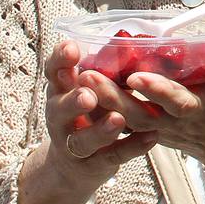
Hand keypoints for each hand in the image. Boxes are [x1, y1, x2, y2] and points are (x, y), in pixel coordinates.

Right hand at [43, 39, 157, 183]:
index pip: (53, 73)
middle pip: (60, 110)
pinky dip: (132, 147)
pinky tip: (151, 137)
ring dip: (101, 130)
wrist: (71, 166)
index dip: (60, 61)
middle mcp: (60, 118)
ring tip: (118, 119)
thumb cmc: (83, 114)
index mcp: (59, 92)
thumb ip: (95, 69)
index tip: (74, 48)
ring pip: (84, 140)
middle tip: (89, 95)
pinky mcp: (94, 165)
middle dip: (74, 102)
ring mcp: (74, 145)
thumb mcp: (82, 88)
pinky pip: (113, 157)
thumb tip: (129, 37)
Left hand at [79, 27, 204, 177]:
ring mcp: (157, 130)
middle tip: (88, 77)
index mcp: (196, 109)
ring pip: (125, 120)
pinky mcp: (148, 131)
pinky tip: (83, 93)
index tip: (136, 77)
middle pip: (138, 114)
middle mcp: (172, 123)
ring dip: (102, 103)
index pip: (174, 101)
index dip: (156, 90)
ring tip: (79, 80)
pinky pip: (123, 124)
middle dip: (112, 97)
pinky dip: (103, 111)